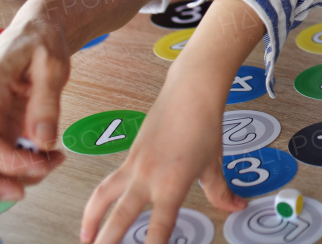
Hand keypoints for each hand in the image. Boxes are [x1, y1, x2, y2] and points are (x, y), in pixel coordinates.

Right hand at [0, 20, 70, 201]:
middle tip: (23, 191)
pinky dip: (7, 171)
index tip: (41, 164)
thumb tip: (42, 143)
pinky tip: (41, 159)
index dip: (6, 162)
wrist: (33, 30)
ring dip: (0, 180)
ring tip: (46, 165)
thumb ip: (47, 102)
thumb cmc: (41, 42)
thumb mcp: (53, 64)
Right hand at [80, 48, 244, 242]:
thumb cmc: (204, 124)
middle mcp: (148, 178)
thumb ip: (220, 192)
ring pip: (103, 198)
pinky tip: (97, 209)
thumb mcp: (214, 164)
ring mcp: (134, 166)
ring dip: (91, 221)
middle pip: (120, 219)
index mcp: (172, 185)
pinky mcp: (129, 156)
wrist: (190, 91)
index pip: (158, 230)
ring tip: (85, 240)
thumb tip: (236, 206)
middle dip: (107, 242)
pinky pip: (108, 183)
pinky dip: (98, 200)